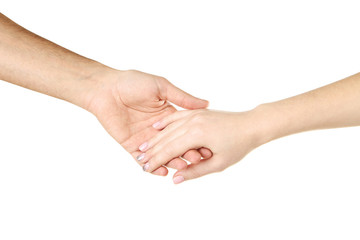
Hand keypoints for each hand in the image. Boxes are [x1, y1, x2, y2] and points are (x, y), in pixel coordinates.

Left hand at [85, 69, 210, 174]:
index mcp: (167, 116)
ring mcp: (145, 139)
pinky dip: (152, 167)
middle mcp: (158, 130)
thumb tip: (206, 104)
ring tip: (181, 167)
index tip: (207, 145)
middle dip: (186, 152)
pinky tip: (162, 172)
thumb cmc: (133, 82)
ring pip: (161, 154)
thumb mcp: (161, 87)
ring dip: (172, 162)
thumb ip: (182, 98)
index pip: (184, 131)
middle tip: (197, 160)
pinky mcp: (131, 146)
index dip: (195, 138)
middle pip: (175, 145)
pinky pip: (143, 160)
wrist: (106, 88)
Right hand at [138, 109, 266, 182]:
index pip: (170, 150)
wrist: (251, 125)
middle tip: (139, 160)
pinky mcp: (197, 112)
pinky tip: (156, 127)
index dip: (156, 160)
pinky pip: (177, 116)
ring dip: (155, 138)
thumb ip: (195, 171)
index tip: (145, 169)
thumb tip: (175, 180)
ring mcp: (194, 115)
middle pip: (166, 138)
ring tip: (143, 147)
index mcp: (197, 135)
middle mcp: (193, 122)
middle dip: (152, 151)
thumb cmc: (238, 146)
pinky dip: (165, 122)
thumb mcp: (218, 163)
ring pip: (169, 127)